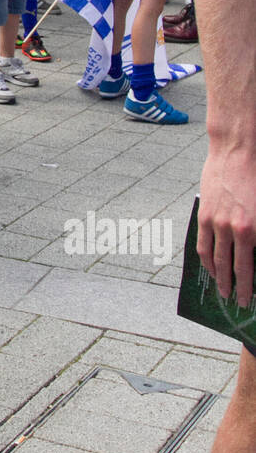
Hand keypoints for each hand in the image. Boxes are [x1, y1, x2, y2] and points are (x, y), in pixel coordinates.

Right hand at [197, 147, 255, 306]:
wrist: (237, 150)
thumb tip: (254, 251)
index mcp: (252, 229)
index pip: (249, 267)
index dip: (248, 286)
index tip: (248, 298)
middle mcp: (234, 229)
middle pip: (233, 267)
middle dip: (235, 287)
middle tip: (236, 302)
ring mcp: (217, 222)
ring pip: (215, 259)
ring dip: (218, 277)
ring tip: (221, 290)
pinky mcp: (204, 214)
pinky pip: (203, 244)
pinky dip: (206, 259)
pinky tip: (210, 267)